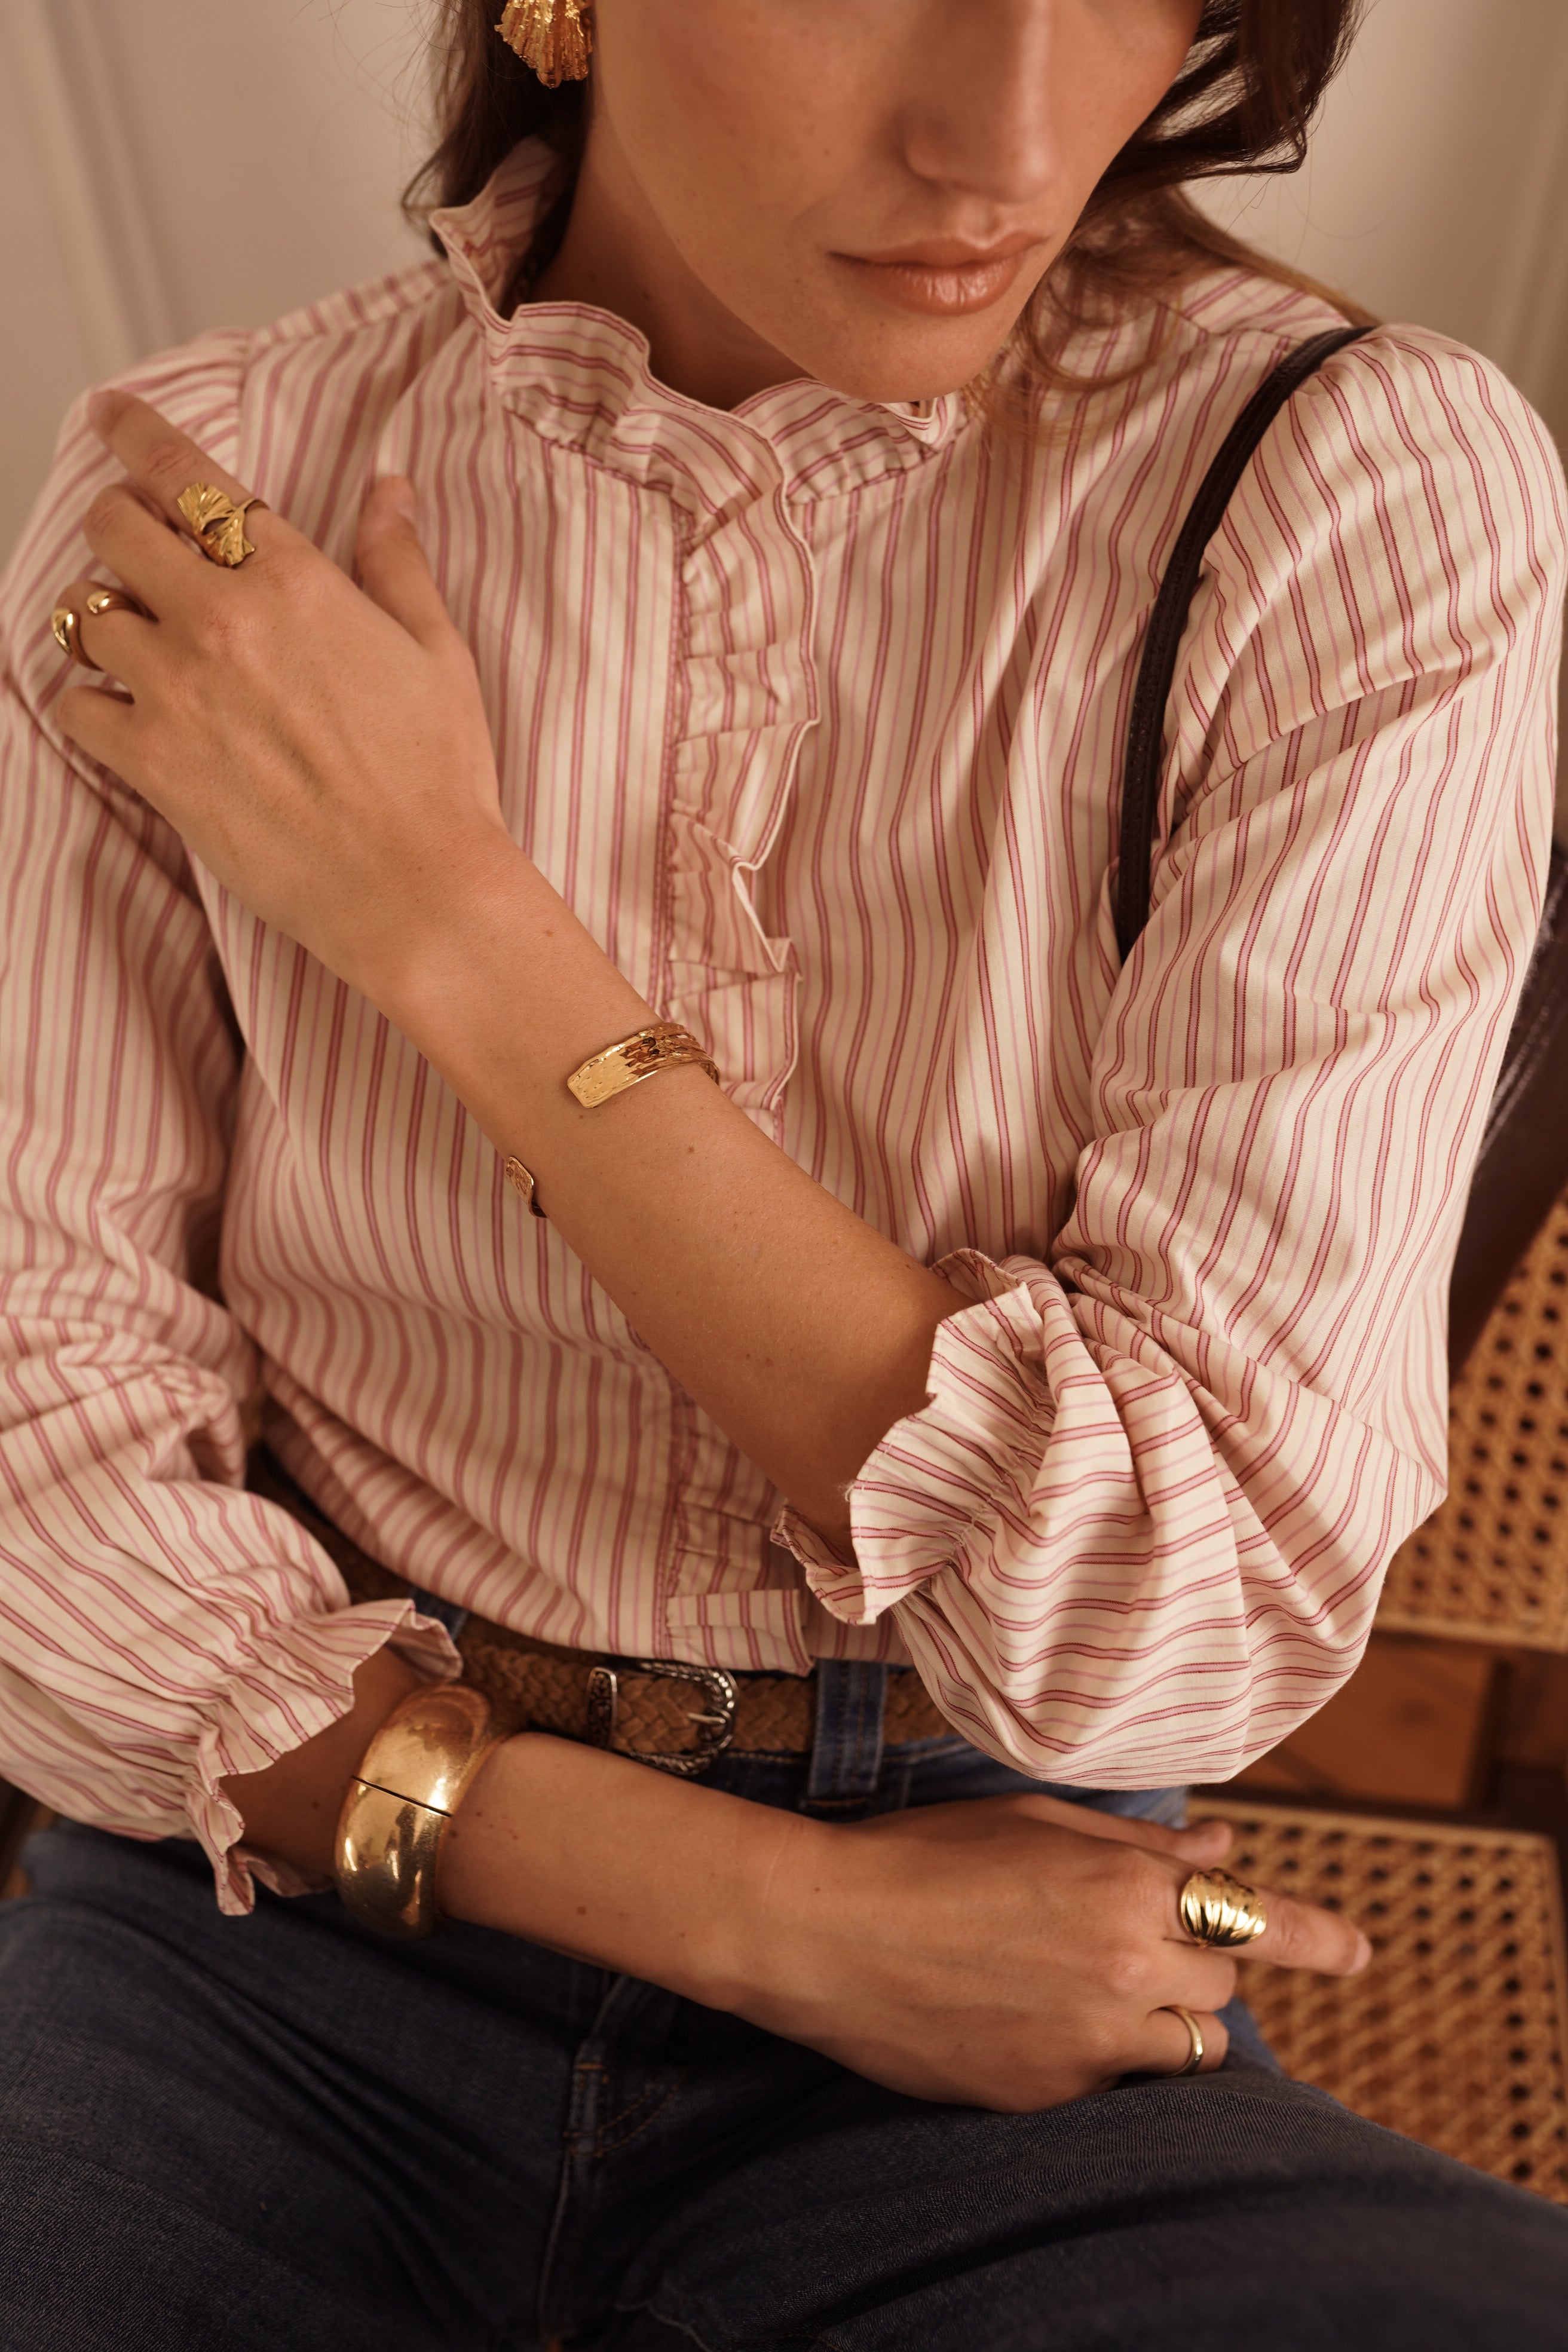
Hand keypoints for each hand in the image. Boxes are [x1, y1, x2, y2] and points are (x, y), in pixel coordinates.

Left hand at [54, 393, 511, 1009]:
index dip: (135, 433)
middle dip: (117, 524)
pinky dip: (87, 701)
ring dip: (103, 615)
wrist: (415, 887)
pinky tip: (120, 711)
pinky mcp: (153, 762)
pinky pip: (75, 705)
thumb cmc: (439, 776)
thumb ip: (396, 561)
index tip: (112, 417)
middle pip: (113, 527)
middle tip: (134, 545)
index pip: (185, 473)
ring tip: (134, 639)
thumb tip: (389, 487)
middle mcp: (222, 619)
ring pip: (85, 611)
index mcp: (292, 577)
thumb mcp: (436, 651)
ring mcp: (177, 690)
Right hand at [730, 1793, 1368, 2110]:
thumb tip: (1223, 1846)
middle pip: (1220, 1986)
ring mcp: (1087, 2043)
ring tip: (1098, 1987)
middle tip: (1125, 1938)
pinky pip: (1113, 2083)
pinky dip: (1100, 2052)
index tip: (1361, 1953)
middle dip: (1195, 1962)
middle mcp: (1122, 1969)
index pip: (1252, 1919)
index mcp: (1123, 1888)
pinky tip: (1033, 2014)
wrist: (825, 1932)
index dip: (1317, 1937)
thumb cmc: (923, 1856)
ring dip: (1166, 2019)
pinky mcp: (1047, 2095)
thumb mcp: (1036, 1823)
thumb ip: (1140, 1845)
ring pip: (1184, 2050)